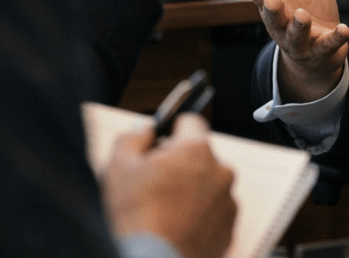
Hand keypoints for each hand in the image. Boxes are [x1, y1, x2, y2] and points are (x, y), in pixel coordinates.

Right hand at [102, 114, 236, 257]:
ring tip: (164, 210)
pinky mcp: (229, 226)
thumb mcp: (119, 167)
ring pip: (208, 184)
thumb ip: (133, 138)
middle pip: (200, 156)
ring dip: (191, 190)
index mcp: (197, 150)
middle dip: (180, 164)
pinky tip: (177, 225)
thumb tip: (144, 129)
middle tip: (155, 184)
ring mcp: (228, 200)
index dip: (173, 129)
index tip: (163, 141)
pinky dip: (199, 215)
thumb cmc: (137, 218)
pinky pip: (214, 211)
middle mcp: (221, 171)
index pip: (192, 121)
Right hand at [242, 0, 348, 101]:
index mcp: (276, 5)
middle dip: (271, 10)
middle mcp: (283, 25)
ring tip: (301, 15)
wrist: (320, 50)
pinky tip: (344, 29)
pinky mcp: (321, 52)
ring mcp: (301, 42)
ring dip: (298, 27)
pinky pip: (327, 46)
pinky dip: (334, 39)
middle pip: (273, 19)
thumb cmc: (309, 9)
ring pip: (296, 37)